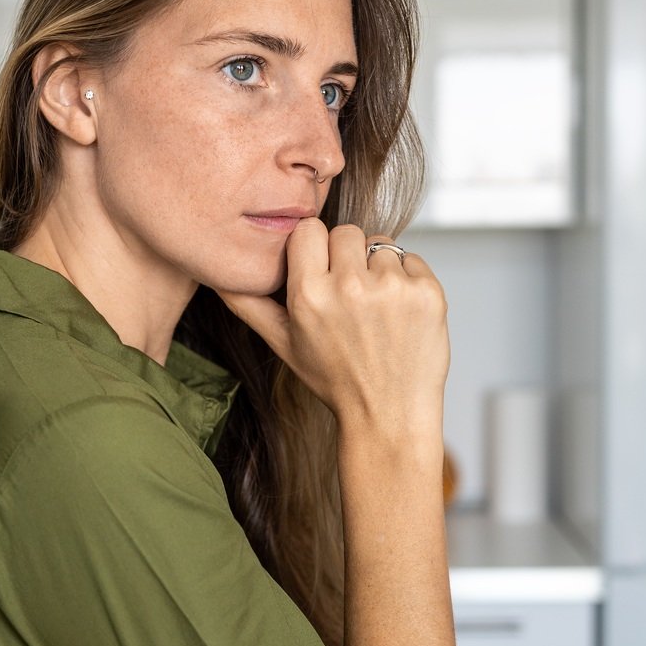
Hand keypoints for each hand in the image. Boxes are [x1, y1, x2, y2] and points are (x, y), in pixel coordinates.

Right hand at [213, 218, 448, 437]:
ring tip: (377, 310)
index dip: (315, 248)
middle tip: (351, 295)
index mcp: (309, 294)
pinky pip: (412, 260)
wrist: (388, 416)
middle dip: (348, 256)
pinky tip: (400, 315)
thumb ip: (248, 305)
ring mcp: (392, 288)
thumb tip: (218, 275)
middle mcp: (349, 286)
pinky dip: (408, 281)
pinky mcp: (427, 292)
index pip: (308, 229)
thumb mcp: (284, 345)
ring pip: (381, 244)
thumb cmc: (336, 382)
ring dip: (379, 269)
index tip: (321, 270)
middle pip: (346, 231)